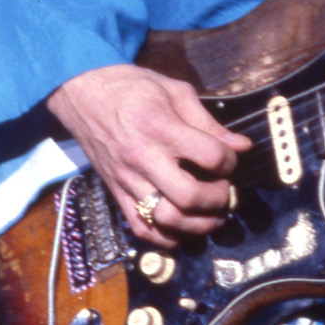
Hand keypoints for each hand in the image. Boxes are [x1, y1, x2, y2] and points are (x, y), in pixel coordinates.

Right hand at [45, 63, 253, 247]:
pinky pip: (141, 228)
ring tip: (213, 215)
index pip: (209, 157)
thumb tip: (241, 146)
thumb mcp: (175, 91)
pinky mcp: (115, 192)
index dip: (230, 161)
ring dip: (198, 224)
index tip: (231, 158)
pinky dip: (166, 237)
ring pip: (166, 219)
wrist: (83, 93)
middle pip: (189, 196)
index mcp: (160, 127)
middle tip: (225, 191)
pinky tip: (183, 227)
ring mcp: (127, 179)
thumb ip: (208, 122)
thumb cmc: (132, 88)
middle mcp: (143, 158)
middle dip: (218, 199)